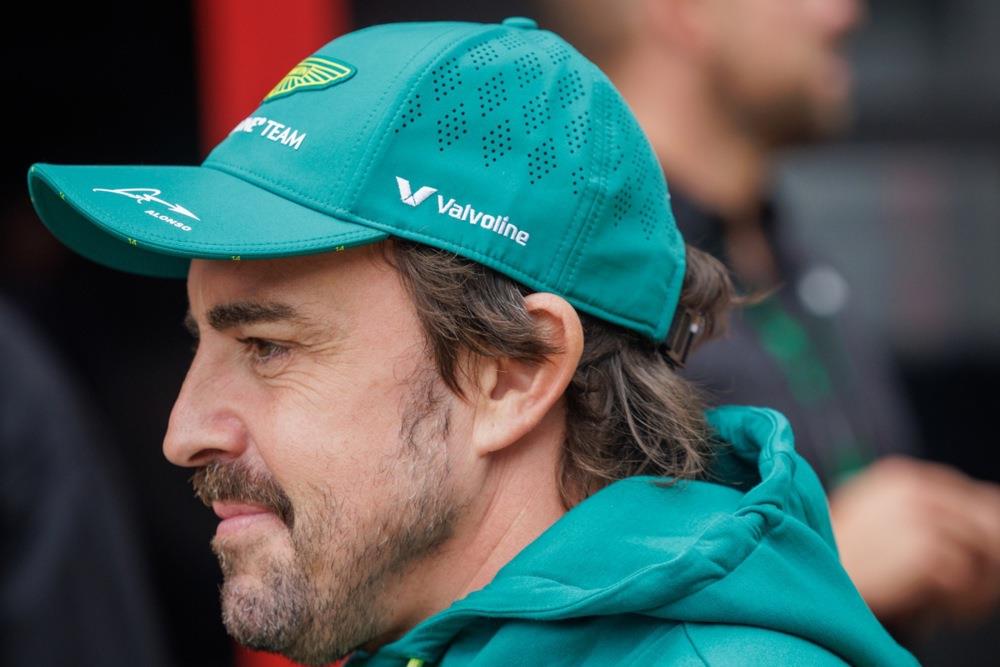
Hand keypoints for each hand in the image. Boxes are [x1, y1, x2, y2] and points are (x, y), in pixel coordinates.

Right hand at [829, 456, 999, 632]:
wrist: (803, 570)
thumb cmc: (835, 552)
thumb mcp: (872, 514)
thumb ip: (915, 510)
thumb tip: (973, 527)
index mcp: (903, 476)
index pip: (973, 497)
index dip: (983, 528)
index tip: (984, 556)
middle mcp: (917, 488)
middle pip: (988, 519)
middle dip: (990, 554)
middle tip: (982, 582)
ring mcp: (923, 516)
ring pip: (986, 549)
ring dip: (981, 581)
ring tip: (961, 600)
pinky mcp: (926, 548)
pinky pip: (966, 577)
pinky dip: (961, 599)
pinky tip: (942, 609)